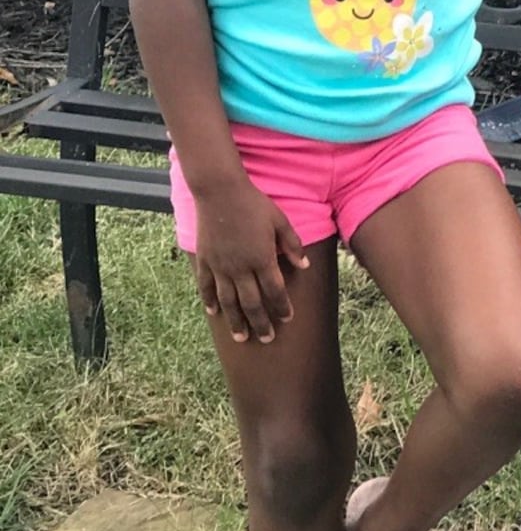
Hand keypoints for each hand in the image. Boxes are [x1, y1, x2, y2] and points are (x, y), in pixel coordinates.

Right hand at [191, 175, 310, 342]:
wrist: (219, 191)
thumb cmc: (253, 203)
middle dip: (260, 323)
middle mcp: (240, 267)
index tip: (287, 319)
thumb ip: (292, 245)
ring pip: (228, 301)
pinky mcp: (205, 260)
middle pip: (251, 303)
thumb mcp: (280, 220)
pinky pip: (206, 286)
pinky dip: (209, 301)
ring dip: (235, 321)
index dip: (281, 307)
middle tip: (266, 339)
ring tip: (241, 338)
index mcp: (262, 258)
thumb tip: (304, 266)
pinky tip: (214, 313)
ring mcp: (220, 266)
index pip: (274, 290)